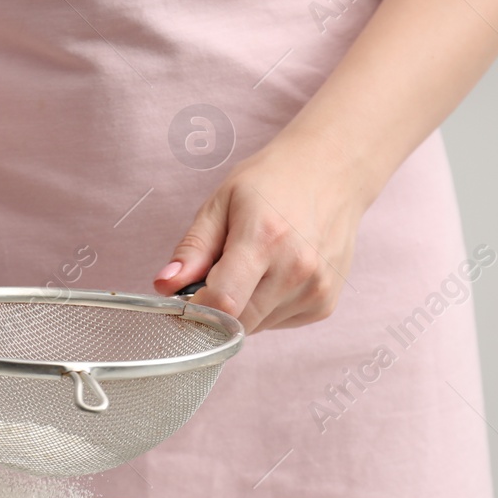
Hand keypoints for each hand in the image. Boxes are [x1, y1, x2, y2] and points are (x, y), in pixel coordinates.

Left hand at [152, 135, 371, 331]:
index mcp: (265, 239)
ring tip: (253, 265)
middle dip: (216, 308)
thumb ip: (193, 248)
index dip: (195, 308)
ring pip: (256, 326)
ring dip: (242, 308)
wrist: (333, 171)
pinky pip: (278, 323)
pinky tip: (276, 273)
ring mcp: (316, 289)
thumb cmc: (272, 182)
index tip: (185, 296)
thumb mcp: (222, 202)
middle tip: (218, 274)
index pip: (222, 303)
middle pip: (237, 322)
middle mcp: (297, 269)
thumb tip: (164, 286)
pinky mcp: (324, 304)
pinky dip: (266, 308)